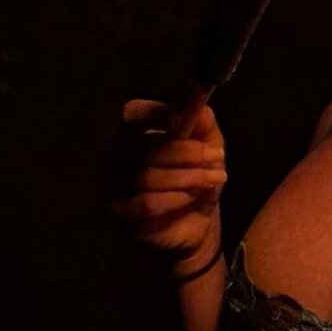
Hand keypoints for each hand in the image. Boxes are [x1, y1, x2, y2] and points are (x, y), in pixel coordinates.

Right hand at [110, 96, 227, 272]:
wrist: (196, 222)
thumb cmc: (195, 174)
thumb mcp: (208, 144)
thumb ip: (203, 123)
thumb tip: (199, 109)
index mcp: (135, 131)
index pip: (133, 114)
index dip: (154, 114)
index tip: (181, 119)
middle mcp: (117, 154)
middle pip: (143, 147)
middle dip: (185, 151)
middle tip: (217, 155)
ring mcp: (114, 185)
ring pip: (148, 177)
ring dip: (188, 177)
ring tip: (215, 179)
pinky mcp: (121, 214)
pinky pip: (146, 204)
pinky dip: (174, 199)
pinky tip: (191, 198)